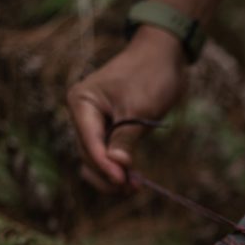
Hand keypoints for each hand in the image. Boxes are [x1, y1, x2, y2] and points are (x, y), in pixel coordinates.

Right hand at [66, 26, 186, 189]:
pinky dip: (118, 166)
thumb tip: (116, 166)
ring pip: (96, 159)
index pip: (89, 143)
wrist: (163, 55)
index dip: (104, 166)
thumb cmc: (150, 75)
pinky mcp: (108, 128)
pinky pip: (107, 153)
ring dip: (112, 175)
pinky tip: (133, 178)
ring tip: (135, 187)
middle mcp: (82, 113)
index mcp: (81, 103)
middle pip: (89, 155)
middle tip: (134, 189)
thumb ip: (126, 138)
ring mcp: (93, 122)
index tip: (123, 182)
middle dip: (109, 174)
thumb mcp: (140, 109)